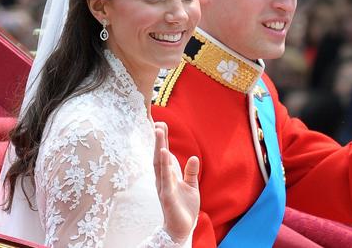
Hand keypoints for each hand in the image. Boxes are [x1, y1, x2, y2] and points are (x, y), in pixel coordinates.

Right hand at [154, 122, 199, 243]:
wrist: (182, 229)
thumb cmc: (184, 207)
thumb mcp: (191, 186)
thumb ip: (191, 172)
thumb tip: (193, 157)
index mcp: (168, 177)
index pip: (164, 155)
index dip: (162, 141)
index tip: (161, 125)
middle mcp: (163, 180)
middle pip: (159, 156)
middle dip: (159, 140)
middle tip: (158, 123)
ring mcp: (164, 187)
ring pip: (160, 164)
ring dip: (159, 148)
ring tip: (159, 133)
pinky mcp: (167, 196)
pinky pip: (166, 178)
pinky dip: (164, 166)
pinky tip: (163, 154)